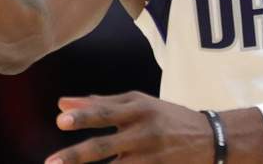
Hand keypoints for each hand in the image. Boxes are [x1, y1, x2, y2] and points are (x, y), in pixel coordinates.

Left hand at [46, 91, 212, 163]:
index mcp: (137, 109)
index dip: (82, 117)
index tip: (60, 120)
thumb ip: (100, 104)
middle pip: (105, 146)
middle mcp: (143, 133)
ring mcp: (151, 157)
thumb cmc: (165, 117)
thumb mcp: (136, 103)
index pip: (104, 113)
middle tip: (52, 162)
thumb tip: (61, 104)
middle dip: (77, 155)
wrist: (210, 138)